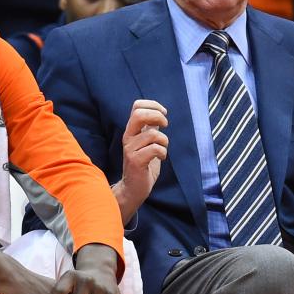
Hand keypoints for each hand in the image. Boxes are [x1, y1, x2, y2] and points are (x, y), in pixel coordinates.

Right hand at [112, 100, 167, 222]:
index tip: (163, 113)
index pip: (137, 106)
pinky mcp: (135, 161)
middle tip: (164, 126)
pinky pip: (155, 149)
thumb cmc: (143, 165)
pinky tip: (161, 158)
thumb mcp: (147, 143)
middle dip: (157, 117)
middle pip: (139, 114)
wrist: (133, 188)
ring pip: (152, 134)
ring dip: (164, 141)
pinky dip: (163, 153)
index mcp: (131, 130)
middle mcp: (128, 137)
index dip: (153, 105)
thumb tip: (158, 115)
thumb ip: (149, 129)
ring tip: (163, 149)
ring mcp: (130, 149)